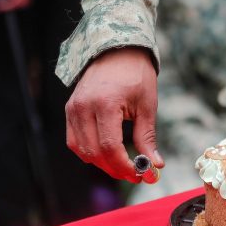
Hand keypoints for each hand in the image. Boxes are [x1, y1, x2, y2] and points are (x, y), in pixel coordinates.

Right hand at [66, 48, 163, 182]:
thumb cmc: (136, 75)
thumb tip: (155, 164)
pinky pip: (74, 140)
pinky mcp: (70, 110)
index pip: (110, 147)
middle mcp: (83, 108)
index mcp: (105, 104)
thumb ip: (147, 137)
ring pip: (81, 150)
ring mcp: (73, 109)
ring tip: (123, 166)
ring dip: (101, 163)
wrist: (118, 51)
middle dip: (115, 168)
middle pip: (94, 152)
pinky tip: (107, 154)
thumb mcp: (147, 105)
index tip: (140, 174)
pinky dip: (89, 152)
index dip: (124, 166)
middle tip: (135, 174)